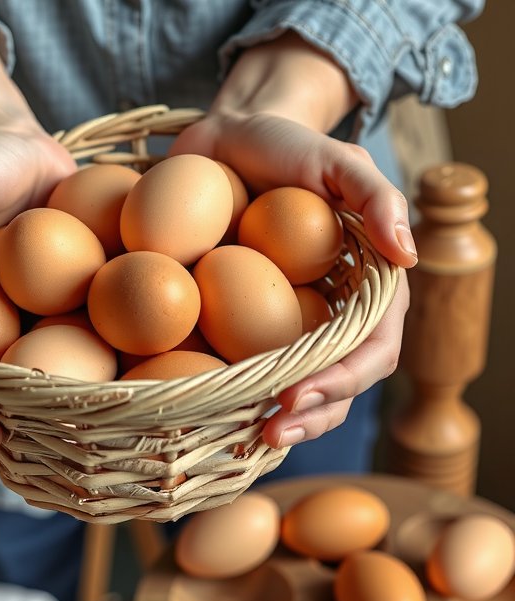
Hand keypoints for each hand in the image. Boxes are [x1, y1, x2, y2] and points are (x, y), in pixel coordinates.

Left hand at [171, 111, 415, 448]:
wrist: (225, 141)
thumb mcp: (333, 157)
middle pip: (339, 382)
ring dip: (282, 420)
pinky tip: (214, 413)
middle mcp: (331, 313)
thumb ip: (375, 196)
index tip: (295, 391)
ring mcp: (288, 323)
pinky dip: (238, 396)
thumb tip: (409, 255)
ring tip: (250, 436)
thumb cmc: (285, 147)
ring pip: (299, 388)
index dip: (343, 378)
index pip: (372, 347)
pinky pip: (248, 368)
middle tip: (271, 430)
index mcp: (365, 285)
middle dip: (313, 414)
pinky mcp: (244, 322)